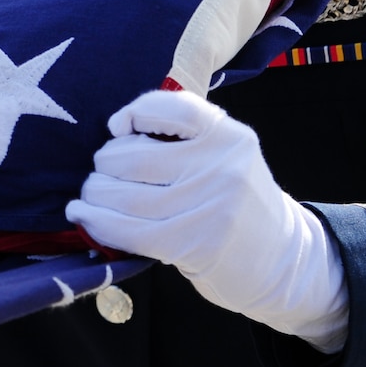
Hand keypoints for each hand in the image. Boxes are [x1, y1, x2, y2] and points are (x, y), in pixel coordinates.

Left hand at [64, 90, 348, 350]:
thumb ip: (184, 136)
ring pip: (125, 196)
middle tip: (101, 173)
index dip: (134, 112)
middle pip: (134, 156)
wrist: (282, 259)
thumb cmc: (236, 201)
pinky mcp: (194, 245)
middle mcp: (221, 166)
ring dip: (95, 195)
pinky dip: (97, 222)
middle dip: (105, 164)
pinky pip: (129, 230)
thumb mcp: (226, 155)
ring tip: (89, 197)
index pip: (171, 107)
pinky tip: (83, 216)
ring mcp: (209, 207)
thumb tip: (116, 127)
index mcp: (228, 135)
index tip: (118, 128)